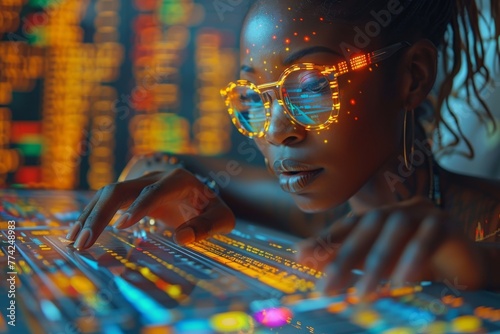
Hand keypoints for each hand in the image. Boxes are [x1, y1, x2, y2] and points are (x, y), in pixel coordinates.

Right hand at [66, 168, 234, 249]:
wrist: (199, 192)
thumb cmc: (210, 208)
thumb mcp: (221, 217)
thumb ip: (208, 226)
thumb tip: (182, 238)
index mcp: (179, 180)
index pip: (155, 190)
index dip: (139, 206)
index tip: (122, 226)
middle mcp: (154, 177)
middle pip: (122, 189)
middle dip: (101, 214)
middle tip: (85, 242)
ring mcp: (138, 183)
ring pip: (108, 193)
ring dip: (89, 216)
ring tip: (75, 241)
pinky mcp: (128, 193)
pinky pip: (104, 201)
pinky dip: (89, 216)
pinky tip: (75, 233)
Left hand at [296, 197, 483, 296]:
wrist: (466, 269)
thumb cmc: (417, 267)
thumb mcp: (378, 266)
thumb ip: (345, 260)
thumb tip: (301, 257)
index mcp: (378, 218)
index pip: (347, 226)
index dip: (325, 241)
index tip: (301, 258)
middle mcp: (396, 210)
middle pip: (366, 226)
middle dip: (344, 256)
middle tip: (328, 287)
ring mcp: (422, 212)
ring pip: (395, 229)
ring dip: (377, 262)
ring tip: (364, 293)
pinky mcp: (446, 223)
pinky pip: (428, 237)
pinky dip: (413, 257)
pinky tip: (402, 280)